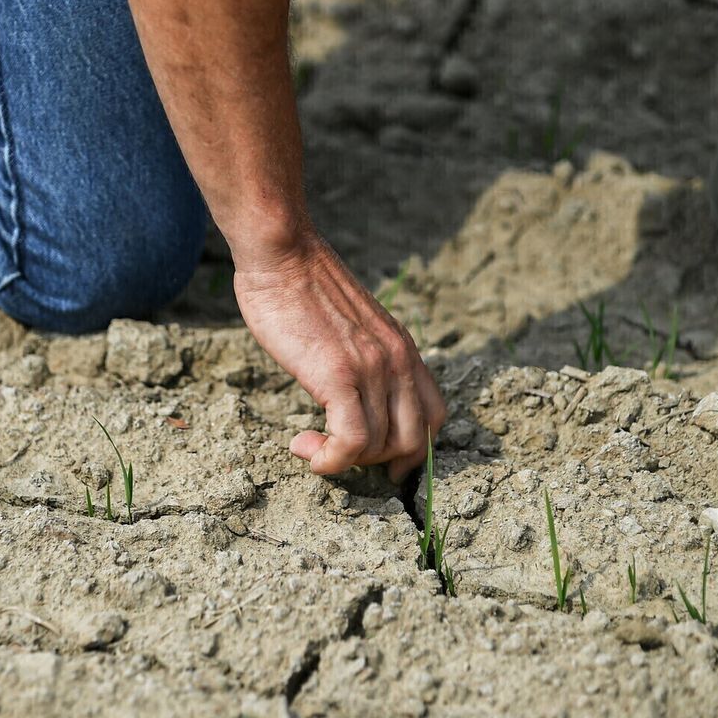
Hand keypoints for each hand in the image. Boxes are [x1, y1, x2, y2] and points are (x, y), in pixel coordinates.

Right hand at [233, 230, 446, 480]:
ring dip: (343, 461)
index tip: (384, 464)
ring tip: (308, 446)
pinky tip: (305, 450)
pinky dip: (331, 460)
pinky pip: (351, 441)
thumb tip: (351, 391)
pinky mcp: (339, 375)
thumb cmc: (301, 285)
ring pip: (379, 445)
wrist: (282, 253)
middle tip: (338, 454)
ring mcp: (372, 368)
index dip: (414, 450)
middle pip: (414, 440)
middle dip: (377, 462)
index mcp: (402, 349)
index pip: (435, 415)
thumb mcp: (352, 325)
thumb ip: (364, 355)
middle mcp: (397, 360)